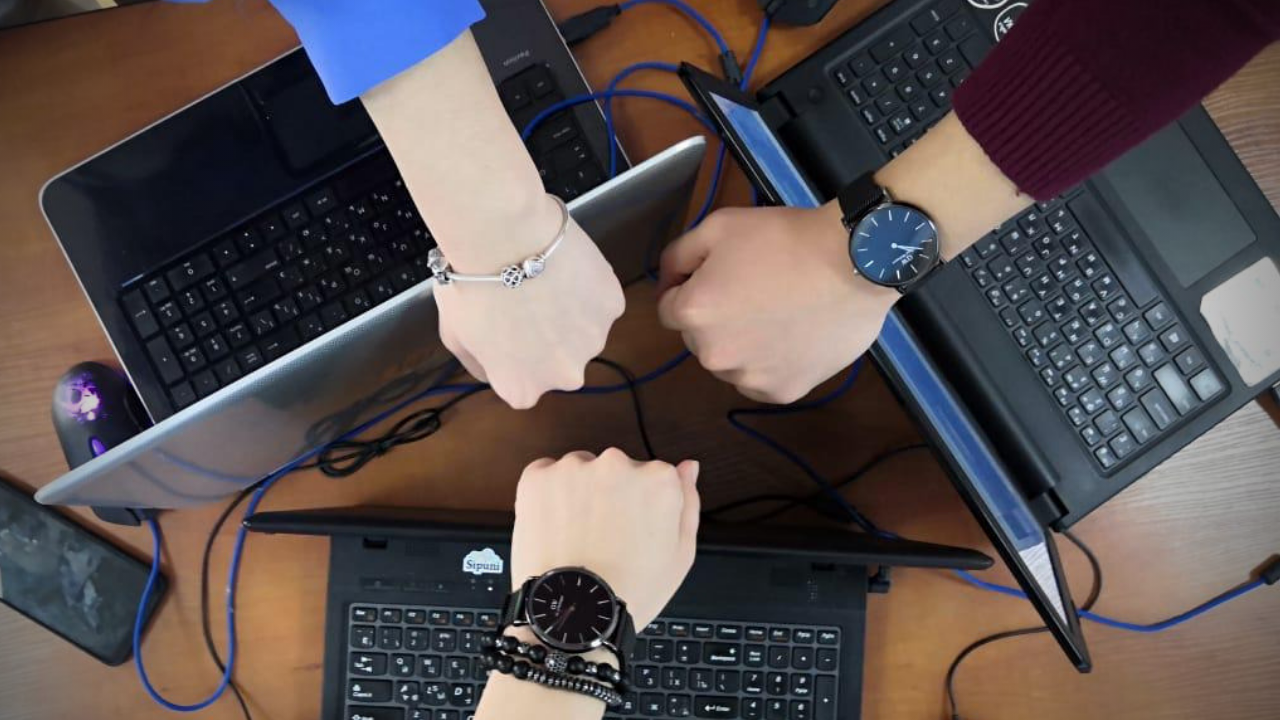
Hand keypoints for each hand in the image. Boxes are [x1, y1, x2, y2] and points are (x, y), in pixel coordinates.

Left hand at [435, 213, 624, 408]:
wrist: (503, 237)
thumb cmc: (471, 284)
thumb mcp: (454, 336)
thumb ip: (479, 363)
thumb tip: (493, 369)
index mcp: (523, 389)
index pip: (521, 379)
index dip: (512, 349)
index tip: (505, 325)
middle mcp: (565, 376)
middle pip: (558, 360)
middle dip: (547, 337)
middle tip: (528, 302)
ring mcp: (593, 341)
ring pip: (583, 331)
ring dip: (570, 314)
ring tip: (545, 281)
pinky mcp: (612, 306)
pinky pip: (600, 301)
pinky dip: (587, 288)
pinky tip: (564, 268)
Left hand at [511, 449, 700, 627]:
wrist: (575, 613)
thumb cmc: (630, 589)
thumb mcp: (681, 554)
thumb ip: (688, 501)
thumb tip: (687, 468)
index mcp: (658, 479)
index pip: (653, 476)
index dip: (643, 507)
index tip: (634, 529)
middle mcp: (617, 464)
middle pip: (617, 470)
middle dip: (611, 495)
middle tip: (605, 537)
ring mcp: (575, 469)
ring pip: (581, 471)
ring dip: (579, 492)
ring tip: (578, 536)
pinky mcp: (538, 478)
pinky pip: (546, 475)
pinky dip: (549, 495)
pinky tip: (556, 526)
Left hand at [657, 203, 898, 403]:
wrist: (855, 263)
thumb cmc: (785, 238)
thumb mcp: (720, 226)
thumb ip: (679, 255)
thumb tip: (667, 280)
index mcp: (694, 313)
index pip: (670, 309)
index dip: (690, 288)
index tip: (718, 275)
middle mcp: (714, 354)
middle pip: (699, 338)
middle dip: (716, 317)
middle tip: (754, 289)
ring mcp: (750, 378)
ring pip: (730, 362)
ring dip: (742, 343)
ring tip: (778, 313)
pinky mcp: (784, 392)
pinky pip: (761, 380)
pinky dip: (771, 363)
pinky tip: (792, 336)